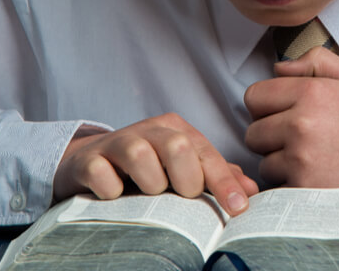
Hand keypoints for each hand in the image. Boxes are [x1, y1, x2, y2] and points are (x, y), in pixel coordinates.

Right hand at [53, 113, 259, 215]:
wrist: (89, 164)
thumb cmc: (145, 170)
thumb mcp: (181, 170)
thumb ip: (215, 177)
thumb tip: (250, 191)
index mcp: (175, 130)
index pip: (206, 153)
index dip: (224, 182)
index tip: (238, 209)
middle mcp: (148, 131)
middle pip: (177, 146)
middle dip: (186, 179)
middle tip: (182, 196)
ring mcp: (115, 143)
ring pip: (139, 154)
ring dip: (150, 183)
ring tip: (148, 194)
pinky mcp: (87, 160)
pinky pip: (101, 172)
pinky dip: (111, 189)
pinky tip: (114, 196)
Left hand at [244, 47, 338, 209]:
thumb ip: (315, 63)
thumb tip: (277, 67)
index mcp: (311, 92)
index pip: (254, 97)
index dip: (266, 107)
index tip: (283, 115)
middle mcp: (301, 124)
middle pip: (253, 133)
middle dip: (271, 137)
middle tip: (300, 141)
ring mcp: (300, 159)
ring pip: (264, 163)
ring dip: (281, 165)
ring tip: (312, 162)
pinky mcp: (303, 189)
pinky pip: (277, 188)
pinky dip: (290, 187)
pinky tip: (315, 179)